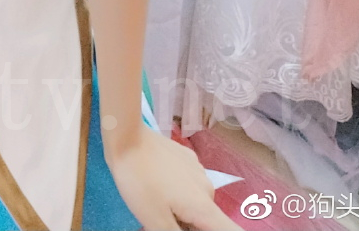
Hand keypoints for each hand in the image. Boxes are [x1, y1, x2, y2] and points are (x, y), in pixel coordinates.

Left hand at [106, 127, 239, 230]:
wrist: (126, 137)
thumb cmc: (140, 182)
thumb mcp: (155, 221)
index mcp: (204, 206)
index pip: (231, 230)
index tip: (193, 227)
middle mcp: (207, 187)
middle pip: (208, 220)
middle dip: (189, 226)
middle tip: (162, 221)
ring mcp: (197, 169)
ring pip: (196, 201)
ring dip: (183, 210)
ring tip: (156, 205)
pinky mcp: (186, 157)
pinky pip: (188, 184)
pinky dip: (178, 193)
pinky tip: (157, 186)